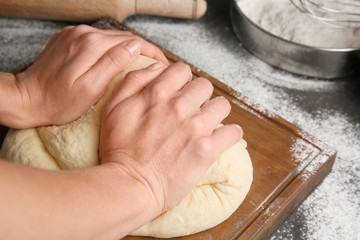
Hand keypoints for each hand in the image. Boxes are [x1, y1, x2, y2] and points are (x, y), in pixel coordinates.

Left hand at [14, 25, 167, 127]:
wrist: (27, 98)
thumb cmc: (58, 101)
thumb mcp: (90, 89)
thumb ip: (113, 64)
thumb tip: (134, 48)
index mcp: (91, 45)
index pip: (132, 43)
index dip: (152, 53)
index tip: (163, 65)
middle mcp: (83, 34)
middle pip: (123, 38)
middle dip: (143, 51)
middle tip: (157, 67)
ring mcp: (75, 35)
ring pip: (111, 38)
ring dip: (128, 49)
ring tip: (141, 64)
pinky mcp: (69, 39)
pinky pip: (97, 40)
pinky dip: (111, 48)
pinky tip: (117, 60)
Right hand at [99, 62, 242, 214]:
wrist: (129, 185)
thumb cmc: (118, 149)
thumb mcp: (113, 107)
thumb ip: (134, 80)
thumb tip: (157, 66)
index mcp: (158, 92)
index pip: (183, 70)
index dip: (182, 80)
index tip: (179, 92)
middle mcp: (180, 105)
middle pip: (205, 85)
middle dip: (199, 95)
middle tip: (191, 110)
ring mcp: (196, 127)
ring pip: (222, 105)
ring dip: (215, 112)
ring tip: (206, 123)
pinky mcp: (208, 149)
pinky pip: (233, 132)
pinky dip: (229, 134)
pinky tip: (221, 138)